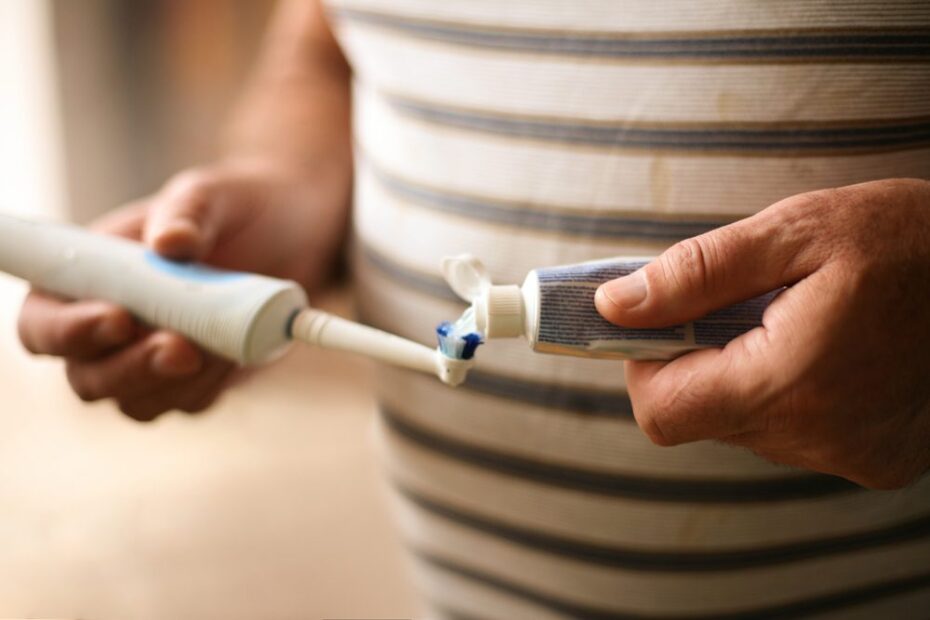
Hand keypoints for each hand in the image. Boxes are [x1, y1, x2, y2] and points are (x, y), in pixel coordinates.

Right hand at [17, 156, 349, 420]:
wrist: (291, 231)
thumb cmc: (233, 206)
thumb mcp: (211, 193)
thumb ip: (187, 212)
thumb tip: (170, 243)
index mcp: (86, 276)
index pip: (43, 321)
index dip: (67, 331)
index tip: (120, 319)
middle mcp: (107, 326)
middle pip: (88, 377)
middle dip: (132, 369)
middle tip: (183, 348)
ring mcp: (148, 360)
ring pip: (138, 402)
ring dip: (179, 381)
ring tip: (226, 339)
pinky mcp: (193, 381)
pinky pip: (190, 403)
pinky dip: (214, 384)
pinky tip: (240, 350)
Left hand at [595, 178, 929, 488]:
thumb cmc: (908, 239)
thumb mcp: (796, 231)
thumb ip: (696, 273)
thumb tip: (615, 305)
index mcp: (791, 382)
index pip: (662, 410)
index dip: (642, 364)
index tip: (655, 320)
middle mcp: (818, 437)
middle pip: (700, 415)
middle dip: (695, 358)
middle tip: (734, 304)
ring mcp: (849, 456)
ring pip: (743, 424)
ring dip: (743, 372)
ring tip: (790, 320)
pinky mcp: (874, 460)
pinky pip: (791, 432)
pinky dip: (785, 391)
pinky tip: (824, 349)